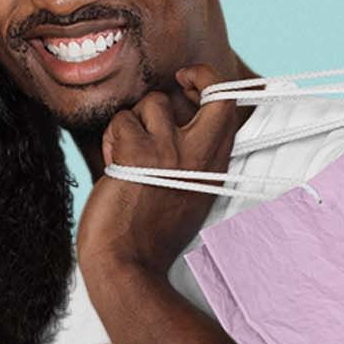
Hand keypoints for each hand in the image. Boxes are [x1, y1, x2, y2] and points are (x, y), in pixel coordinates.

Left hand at [77, 65, 243, 281]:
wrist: (127, 266)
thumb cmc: (149, 237)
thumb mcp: (188, 195)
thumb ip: (192, 161)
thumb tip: (182, 124)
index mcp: (216, 168)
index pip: (231, 106)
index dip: (213, 83)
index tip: (191, 83)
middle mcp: (201, 156)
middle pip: (212, 90)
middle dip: (193, 77)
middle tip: (176, 82)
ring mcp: (171, 151)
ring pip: (153, 103)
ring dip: (134, 123)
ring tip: (127, 155)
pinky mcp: (138, 152)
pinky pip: (121, 121)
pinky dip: (112, 140)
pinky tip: (113, 167)